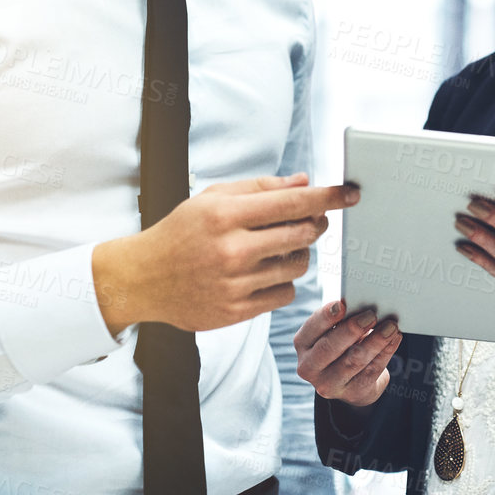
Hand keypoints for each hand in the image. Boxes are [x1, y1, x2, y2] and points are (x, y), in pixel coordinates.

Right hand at [91, 174, 359, 333]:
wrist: (143, 279)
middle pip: (302, 234)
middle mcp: (231, 250)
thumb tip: (305, 182)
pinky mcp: (235, 312)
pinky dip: (283, 282)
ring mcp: (233, 285)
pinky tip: (265, 273)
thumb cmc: (182, 232)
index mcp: (224, 214)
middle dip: (316, 224)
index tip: (351, 193)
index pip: (292, 202)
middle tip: (312, 220)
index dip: (328, 197)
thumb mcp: (213, 199)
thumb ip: (260, 188)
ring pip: (297, 266)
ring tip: (280, 247)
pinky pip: (284, 295)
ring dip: (299, 254)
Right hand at [294, 299, 402, 406]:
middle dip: (352, 329)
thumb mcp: (335, 331)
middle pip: (329, 347)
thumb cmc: (343, 344)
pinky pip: (371, 371)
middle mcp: (309, 366)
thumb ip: (342, 320)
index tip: (342, 304)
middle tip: (371, 315)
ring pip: (354, 361)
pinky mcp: (352, 393)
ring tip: (390, 326)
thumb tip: (363, 306)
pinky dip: (386, 352)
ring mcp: (328, 383)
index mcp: (303, 343)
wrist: (352, 380)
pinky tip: (395, 339)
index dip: (326, 317)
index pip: (312, 329)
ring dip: (375, 341)